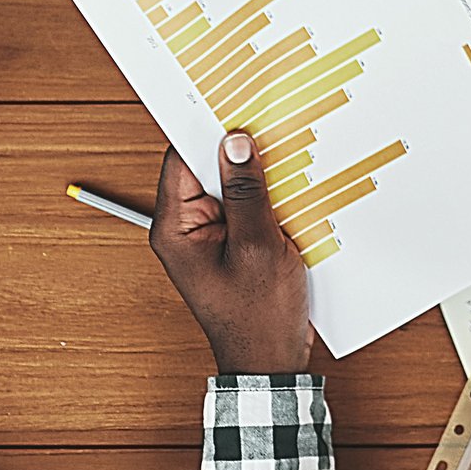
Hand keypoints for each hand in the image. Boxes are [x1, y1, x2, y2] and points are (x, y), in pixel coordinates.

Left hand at [151, 135, 316, 373]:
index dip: (209, 130)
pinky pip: (247, 209)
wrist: (271, 364)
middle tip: (272, 126)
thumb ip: (247, 192)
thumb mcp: (257, 247)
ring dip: (261, 178)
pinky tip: (295, 193)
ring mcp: (210, 238)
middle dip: (241, 152)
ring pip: (232, 188)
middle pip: (208, 170)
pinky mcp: (233, 245)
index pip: (183, 159)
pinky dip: (268, 200)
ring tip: (290, 161)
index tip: (237, 104)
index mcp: (175, 228)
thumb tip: (236, 143)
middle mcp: (186, 229)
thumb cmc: (258, 318)